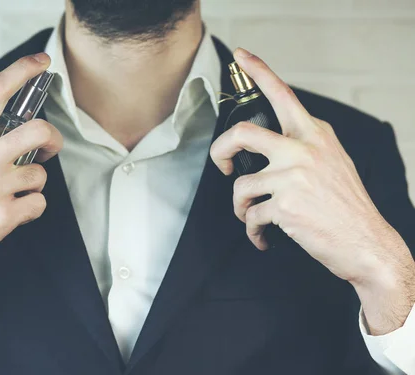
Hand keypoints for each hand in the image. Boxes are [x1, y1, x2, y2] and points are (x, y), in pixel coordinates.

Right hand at [0, 52, 62, 343]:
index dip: (23, 71)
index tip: (42, 62)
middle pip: (39, 131)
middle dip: (52, 139)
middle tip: (50, 147)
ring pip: (40, 175)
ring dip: (31, 185)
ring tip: (9, 195)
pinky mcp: (4, 216)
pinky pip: (38, 204)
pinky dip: (30, 209)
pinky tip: (11, 213)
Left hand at [210, 48, 414, 334]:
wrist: (366, 242)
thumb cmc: (345, 205)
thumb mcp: (332, 161)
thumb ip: (303, 147)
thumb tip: (269, 147)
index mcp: (315, 135)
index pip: (283, 95)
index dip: (258, 72)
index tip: (241, 57)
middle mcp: (303, 150)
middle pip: (241, 134)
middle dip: (220, 151)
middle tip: (224, 166)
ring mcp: (293, 177)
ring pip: (241, 185)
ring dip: (241, 207)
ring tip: (251, 215)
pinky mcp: (285, 205)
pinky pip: (251, 216)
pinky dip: (252, 230)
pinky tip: (263, 236)